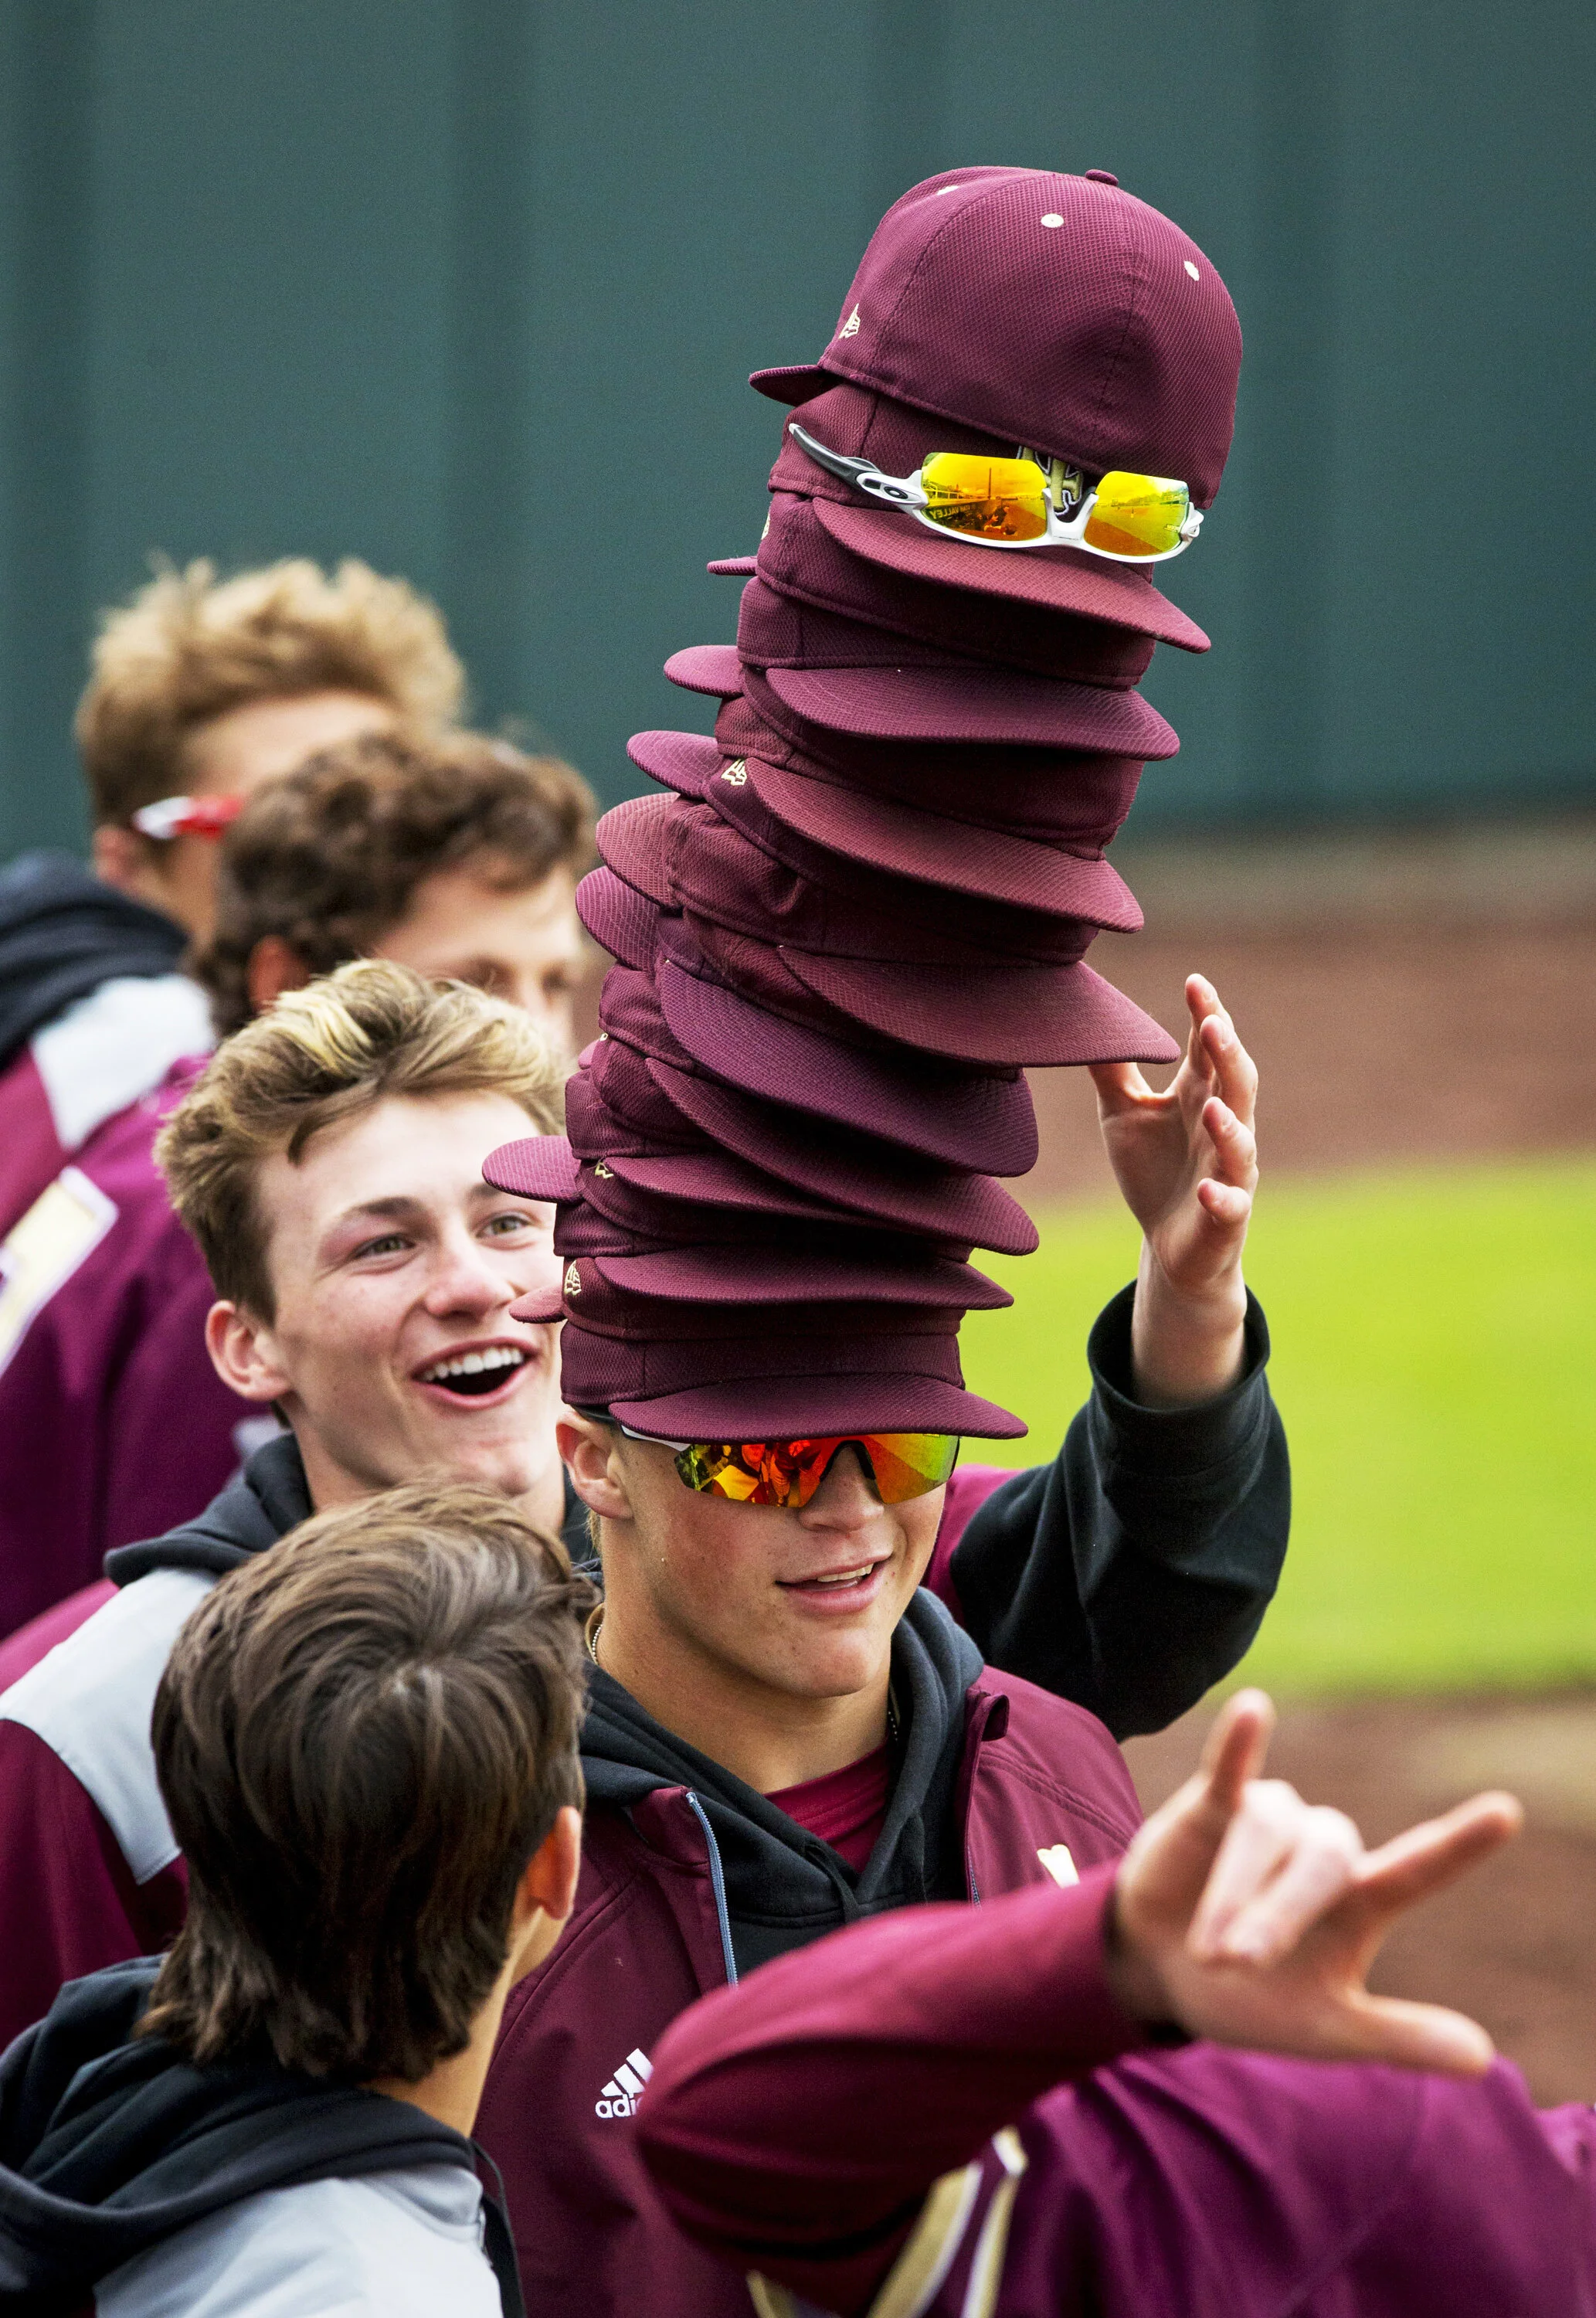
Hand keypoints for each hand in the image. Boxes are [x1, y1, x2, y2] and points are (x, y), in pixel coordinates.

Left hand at [1089, 974, 1257, 1406]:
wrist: (1169, 1248)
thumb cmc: (1155, 1171)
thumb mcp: (1123, 1115)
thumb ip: (1112, 1072)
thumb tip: (1088, 1020)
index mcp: (1201, 1096)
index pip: (1209, 1049)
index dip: (1206, 1015)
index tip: (1194, 982)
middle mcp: (1224, 1129)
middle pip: (1236, 1084)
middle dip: (1228, 1055)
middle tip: (1214, 1023)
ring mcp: (1229, 1173)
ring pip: (1241, 1144)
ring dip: (1231, 1125)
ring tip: (1214, 1107)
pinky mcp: (1226, 1217)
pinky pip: (1230, 1205)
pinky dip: (1221, 1197)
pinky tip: (1206, 1189)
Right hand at [1105, 1691, 1521, 2076]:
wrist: (1164, 1973)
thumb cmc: (1256, 2000)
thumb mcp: (1326, 2029)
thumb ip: (1397, 2035)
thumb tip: (1484, 2060)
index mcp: (1360, 1903)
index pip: (1418, 1869)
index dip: (1460, 1843)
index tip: (1507, 1812)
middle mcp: (1323, 1852)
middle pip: (1321, 1866)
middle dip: (1277, 1915)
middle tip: (1236, 1964)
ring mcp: (1271, 1823)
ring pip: (1265, 1835)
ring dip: (1235, 1891)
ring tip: (1206, 1949)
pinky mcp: (1215, 1804)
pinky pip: (1229, 1769)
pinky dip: (1238, 1742)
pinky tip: (1252, 1710)